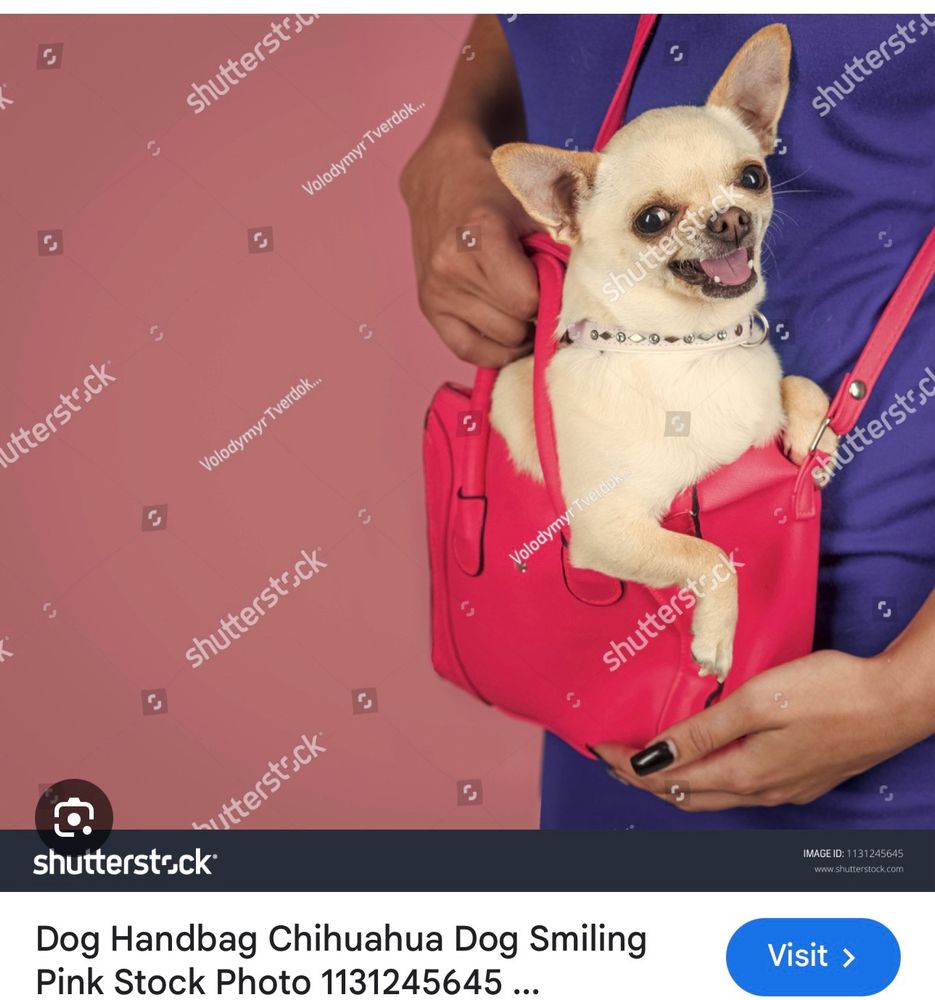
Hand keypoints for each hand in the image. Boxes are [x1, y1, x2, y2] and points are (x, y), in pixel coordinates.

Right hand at [400, 125, 539, 366]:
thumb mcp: (533, 203)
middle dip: (535, 313)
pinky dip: (495, 350)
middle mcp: (452, 269)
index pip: (528, 300)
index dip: (550, 296)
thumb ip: (561, 242)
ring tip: (523, 306)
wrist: (441, 180)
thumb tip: (586, 291)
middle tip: (540, 292)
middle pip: (516, 326)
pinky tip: (508, 334)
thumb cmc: (494, 190)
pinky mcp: (428, 307)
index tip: (555, 284)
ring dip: (519, 331)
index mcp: (480, 238)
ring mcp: (437, 292)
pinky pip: (468, 350)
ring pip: (499, 342)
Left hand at [596, 649, 930, 811]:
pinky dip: (707, 774)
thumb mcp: (758, 704)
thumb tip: (652, 758)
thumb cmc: (831, 694)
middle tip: (613, 753)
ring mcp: (782, 786)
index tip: (598, 745)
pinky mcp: (799, 776)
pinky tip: (704, 753)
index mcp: (743, 774)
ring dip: (674, 778)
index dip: (627, 764)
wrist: (897, 701)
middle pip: (684, 794)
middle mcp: (759, 790)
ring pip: (712, 794)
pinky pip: (738, 786)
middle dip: (643, 776)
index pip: (666, 778)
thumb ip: (703, 732)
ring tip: (647, 754)